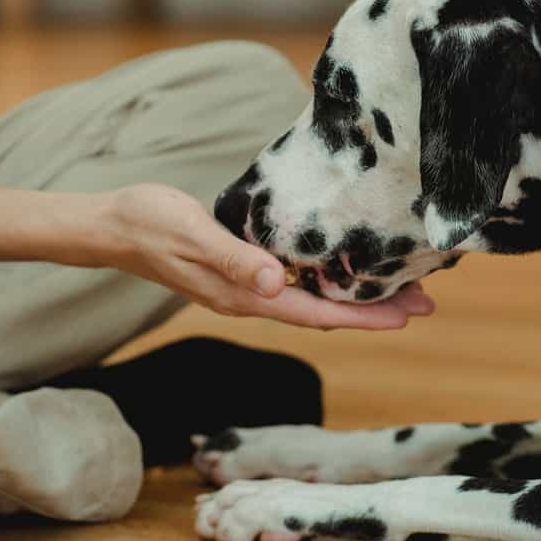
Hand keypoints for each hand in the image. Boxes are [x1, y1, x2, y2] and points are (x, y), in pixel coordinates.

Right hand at [97, 183, 434, 330]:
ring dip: (354, 295)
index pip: (316, 313)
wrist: (114, 226)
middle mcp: (250, 297)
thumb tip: (278, 284)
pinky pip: (294, 282)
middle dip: (373, 310)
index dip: (363, 317)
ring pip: (312, 299)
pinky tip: (342, 266)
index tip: (408, 316)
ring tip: (397, 286)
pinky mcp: (240, 269)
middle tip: (425, 303)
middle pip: (324, 311)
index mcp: (244, 295)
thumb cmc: (152, 224)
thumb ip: (236, 259)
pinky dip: (325, 278)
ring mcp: (245, 286)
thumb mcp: (194, 235)